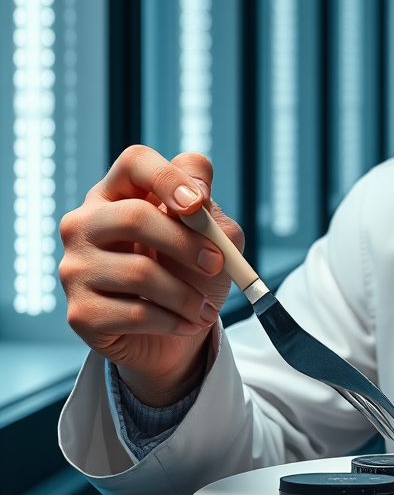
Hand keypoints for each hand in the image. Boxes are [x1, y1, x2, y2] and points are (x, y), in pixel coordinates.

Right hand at [59, 145, 243, 405]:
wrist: (179, 332)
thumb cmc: (192, 273)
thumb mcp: (213, 236)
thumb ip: (207, 210)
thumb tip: (196, 193)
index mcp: (119, 194)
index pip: (134, 162)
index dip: (167, 178)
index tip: (198, 204)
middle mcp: (85, 224)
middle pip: (133, 217)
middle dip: (186, 243)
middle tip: (217, 264)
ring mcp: (75, 268)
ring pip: (139, 273)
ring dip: (187, 296)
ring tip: (206, 309)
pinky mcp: (81, 312)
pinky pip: (136, 313)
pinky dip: (174, 321)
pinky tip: (187, 324)